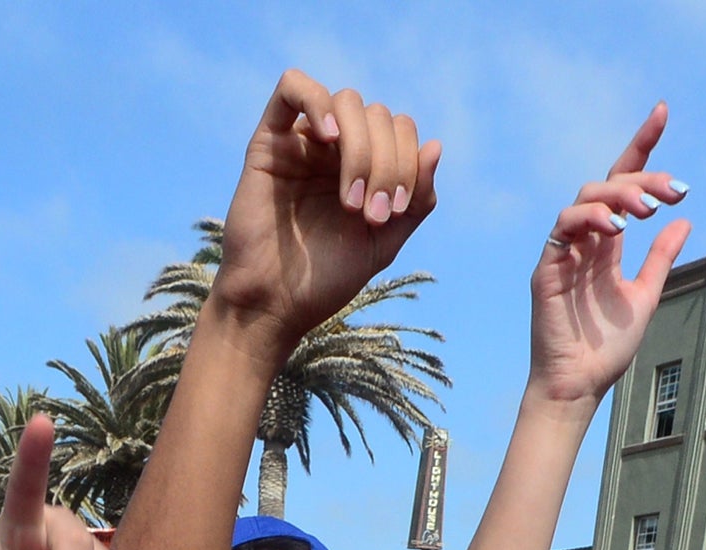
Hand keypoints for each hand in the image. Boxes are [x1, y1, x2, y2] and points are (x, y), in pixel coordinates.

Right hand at [207, 70, 439, 358]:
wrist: (274, 305)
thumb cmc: (324, 280)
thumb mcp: (385, 242)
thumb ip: (417, 199)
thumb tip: (436, 145)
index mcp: (366, 167)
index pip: (401, 131)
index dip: (408, 164)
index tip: (391, 215)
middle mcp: (335, 150)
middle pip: (379, 115)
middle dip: (386, 163)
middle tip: (369, 214)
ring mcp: (303, 143)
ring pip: (347, 102)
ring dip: (360, 148)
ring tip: (349, 198)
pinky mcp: (269, 142)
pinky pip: (292, 87)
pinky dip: (317, 102)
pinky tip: (328, 136)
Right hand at [527, 104, 691, 408]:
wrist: (579, 385)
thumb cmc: (607, 348)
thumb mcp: (645, 296)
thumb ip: (660, 259)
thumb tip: (684, 222)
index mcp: (607, 244)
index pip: (622, 183)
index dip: (641, 147)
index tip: (662, 113)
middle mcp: (585, 242)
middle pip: (609, 185)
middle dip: (644, 178)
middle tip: (675, 194)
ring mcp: (564, 253)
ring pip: (586, 198)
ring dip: (621, 195)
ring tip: (650, 211)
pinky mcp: (548, 269)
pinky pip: (564, 228)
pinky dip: (591, 219)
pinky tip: (618, 229)